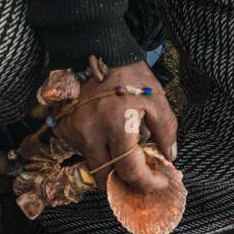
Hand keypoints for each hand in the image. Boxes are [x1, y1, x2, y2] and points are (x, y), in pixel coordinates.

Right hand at [52, 61, 177, 194]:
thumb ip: (166, 130)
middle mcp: (92, 134)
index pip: (130, 171)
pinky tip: (105, 135)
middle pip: (107, 177)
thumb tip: (169, 157)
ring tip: (122, 148)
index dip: (147, 183)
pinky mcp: (63, 128)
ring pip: (93, 166)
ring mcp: (74, 132)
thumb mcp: (156, 98)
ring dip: (110, 165)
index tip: (158, 182)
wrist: (95, 50)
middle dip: (125, 181)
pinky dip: (96, 151)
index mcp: (118, 125)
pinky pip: (81, 151)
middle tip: (139, 175)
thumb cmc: (129, 75)